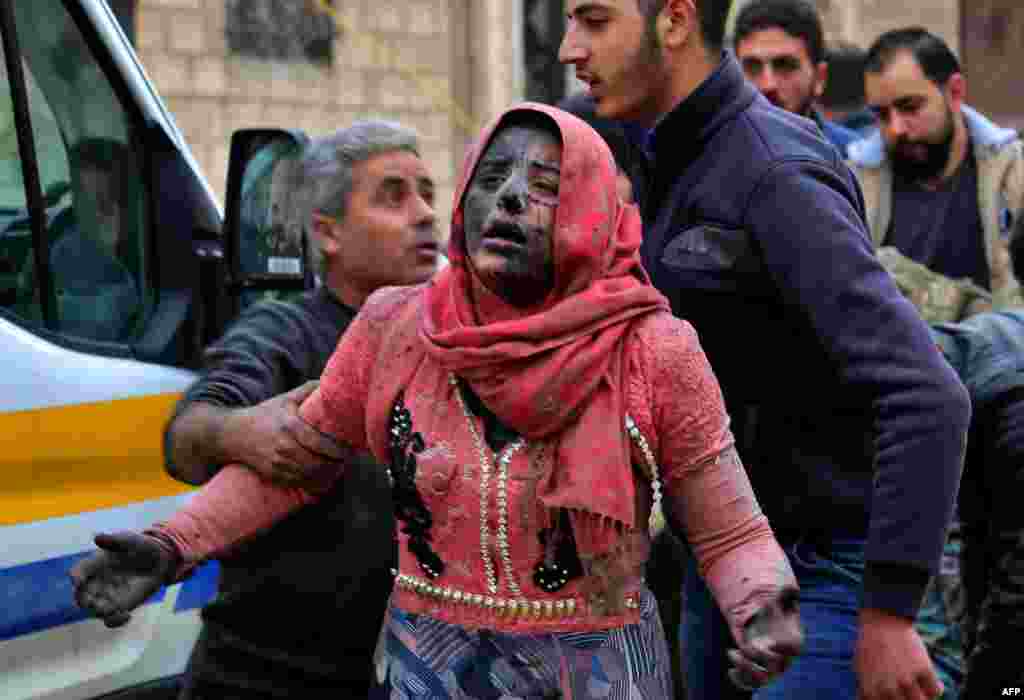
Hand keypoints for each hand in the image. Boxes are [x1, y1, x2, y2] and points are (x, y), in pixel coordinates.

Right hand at [69, 532, 177, 627]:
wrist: (158, 559)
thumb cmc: (140, 546)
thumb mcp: (130, 540)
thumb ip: (115, 541)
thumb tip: (97, 538)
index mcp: (93, 565)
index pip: (77, 572)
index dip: (75, 576)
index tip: (78, 580)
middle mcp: (96, 583)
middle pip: (81, 597)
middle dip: (85, 601)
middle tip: (92, 602)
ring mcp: (107, 597)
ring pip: (95, 611)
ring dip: (101, 612)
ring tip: (114, 609)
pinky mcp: (120, 606)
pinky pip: (111, 620)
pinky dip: (115, 621)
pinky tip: (127, 616)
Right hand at [221, 381, 347, 485]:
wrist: (233, 434)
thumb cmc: (264, 414)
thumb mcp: (284, 399)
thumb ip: (308, 390)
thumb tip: (330, 381)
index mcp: (289, 426)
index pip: (319, 443)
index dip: (337, 450)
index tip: (350, 450)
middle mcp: (283, 446)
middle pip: (318, 463)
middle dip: (336, 464)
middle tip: (347, 460)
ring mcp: (277, 463)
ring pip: (310, 476)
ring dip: (328, 476)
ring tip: (339, 468)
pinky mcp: (273, 475)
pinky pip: (299, 484)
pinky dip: (315, 485)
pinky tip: (325, 479)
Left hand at [728, 585, 802, 690]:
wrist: (768, 629)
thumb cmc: (774, 614)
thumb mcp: (777, 601)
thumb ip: (781, 595)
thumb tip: (783, 585)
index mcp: (793, 642)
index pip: (792, 648)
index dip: (778, 647)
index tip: (761, 641)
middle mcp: (785, 659)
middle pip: (775, 668)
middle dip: (757, 659)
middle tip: (738, 649)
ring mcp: (773, 670)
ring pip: (763, 680)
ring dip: (746, 670)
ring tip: (731, 653)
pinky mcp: (760, 675)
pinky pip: (752, 685)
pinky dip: (741, 681)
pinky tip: (730, 671)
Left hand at [856, 608, 942, 699]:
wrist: (882, 621)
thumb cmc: (870, 645)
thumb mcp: (860, 668)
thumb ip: (866, 689)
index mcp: (871, 690)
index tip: (897, 697)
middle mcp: (889, 688)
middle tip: (908, 693)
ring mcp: (907, 679)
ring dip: (922, 698)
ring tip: (920, 692)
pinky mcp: (922, 668)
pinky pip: (934, 690)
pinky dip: (935, 689)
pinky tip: (931, 684)